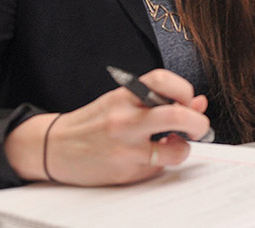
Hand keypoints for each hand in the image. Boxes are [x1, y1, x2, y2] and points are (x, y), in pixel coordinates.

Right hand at [4, 68, 210, 185]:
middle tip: (199, 127)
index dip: (185, 90)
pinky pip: (158, 169)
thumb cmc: (94, 122)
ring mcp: (125, 148)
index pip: (164, 81)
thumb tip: (199, 103)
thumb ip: (159, 100)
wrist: (55, 147)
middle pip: (176, 116)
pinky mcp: (125, 172)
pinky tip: (151, 157)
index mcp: (124, 95)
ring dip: (183, 149)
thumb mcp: (122, 102)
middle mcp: (124, 119)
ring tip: (175, 145)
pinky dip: (162, 164)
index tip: (189, 101)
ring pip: (175, 151)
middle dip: (199, 123)